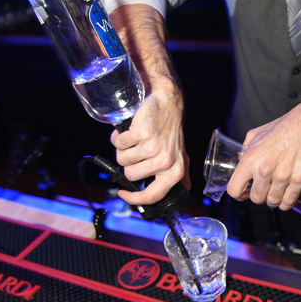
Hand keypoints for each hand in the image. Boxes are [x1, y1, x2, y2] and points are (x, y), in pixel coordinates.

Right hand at [111, 87, 189, 205]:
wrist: (167, 103)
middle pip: (129, 175)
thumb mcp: (180, 156)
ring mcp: (153, 147)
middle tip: (137, 149)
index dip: (133, 199)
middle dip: (128, 163)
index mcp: (175, 172)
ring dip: (123, 148)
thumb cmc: (170, 130)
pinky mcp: (141, 133)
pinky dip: (119, 136)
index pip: (151, 196)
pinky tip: (130, 129)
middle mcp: (165, 162)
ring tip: (136, 138)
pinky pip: (118, 143)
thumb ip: (180, 176)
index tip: (123, 193)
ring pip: (122, 159)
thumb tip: (182, 192)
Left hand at [226, 103, 300, 210]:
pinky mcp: (299, 179)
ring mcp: (282, 176)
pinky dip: (286, 202)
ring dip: (273, 199)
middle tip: (265, 189)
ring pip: (273, 202)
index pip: (235, 190)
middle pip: (256, 199)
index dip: (239, 194)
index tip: (244, 193)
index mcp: (250, 159)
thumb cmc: (281, 128)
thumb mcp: (254, 135)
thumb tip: (239, 164)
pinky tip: (286, 196)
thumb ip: (244, 152)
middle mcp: (264, 169)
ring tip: (276, 192)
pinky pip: (289, 201)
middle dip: (259, 196)